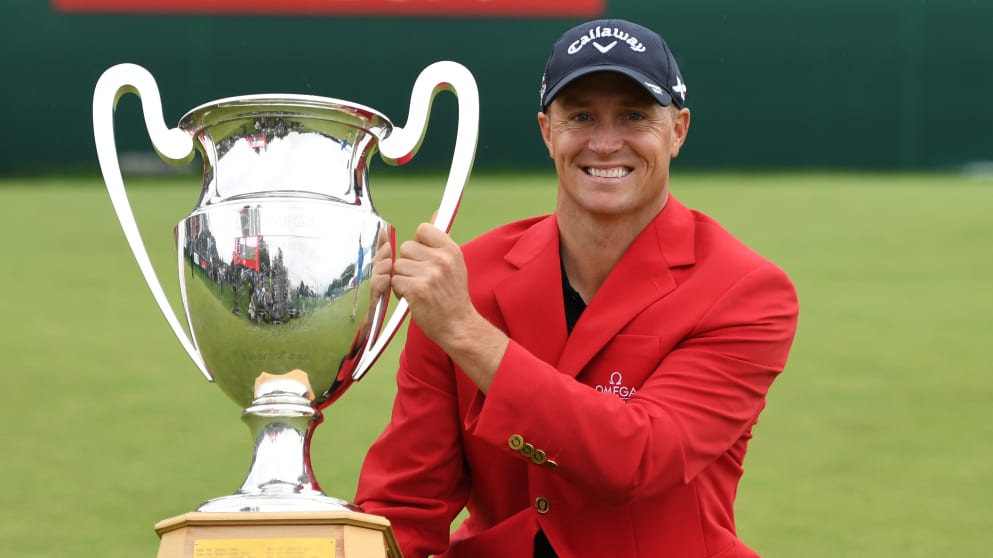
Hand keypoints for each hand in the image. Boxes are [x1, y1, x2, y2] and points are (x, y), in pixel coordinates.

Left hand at [391, 223, 473, 344]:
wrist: (458, 326)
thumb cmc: (453, 296)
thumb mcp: (455, 264)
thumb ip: (441, 241)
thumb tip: (436, 213)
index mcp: (451, 250)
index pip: (423, 229)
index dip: (419, 243)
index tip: (424, 257)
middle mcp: (441, 259)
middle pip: (406, 247)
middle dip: (408, 263)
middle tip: (421, 278)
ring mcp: (429, 275)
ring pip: (398, 265)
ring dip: (402, 278)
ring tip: (418, 289)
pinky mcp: (417, 290)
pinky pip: (395, 281)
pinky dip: (400, 291)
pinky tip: (413, 298)